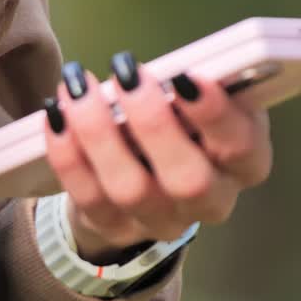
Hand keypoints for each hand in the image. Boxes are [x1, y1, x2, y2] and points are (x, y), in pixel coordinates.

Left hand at [43, 53, 272, 258]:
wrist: (142, 169)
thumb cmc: (181, 119)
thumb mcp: (198, 99)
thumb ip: (191, 87)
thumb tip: (166, 71)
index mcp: (244, 163)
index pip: (243, 147)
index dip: (214, 114)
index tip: (183, 76)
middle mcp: (210, 201)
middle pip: (188, 180)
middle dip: (153, 125)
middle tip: (125, 76)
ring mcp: (162, 221)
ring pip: (131, 190)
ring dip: (100, 135)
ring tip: (78, 91)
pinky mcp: (115, 229)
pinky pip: (89, 198)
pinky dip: (68, 155)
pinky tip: (56, 117)